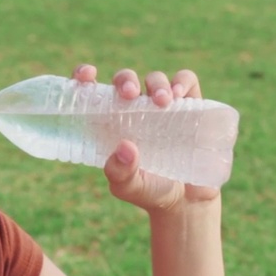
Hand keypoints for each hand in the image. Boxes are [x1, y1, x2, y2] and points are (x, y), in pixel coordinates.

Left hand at [72, 64, 221, 213]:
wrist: (187, 200)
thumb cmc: (150, 190)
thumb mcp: (129, 188)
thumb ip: (120, 173)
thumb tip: (124, 147)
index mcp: (111, 122)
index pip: (93, 91)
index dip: (85, 76)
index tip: (87, 75)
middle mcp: (135, 109)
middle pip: (126, 80)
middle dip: (126, 80)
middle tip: (130, 94)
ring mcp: (163, 105)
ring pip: (155, 79)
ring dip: (156, 83)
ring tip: (162, 102)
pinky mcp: (190, 105)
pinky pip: (186, 82)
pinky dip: (182, 82)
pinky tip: (179, 96)